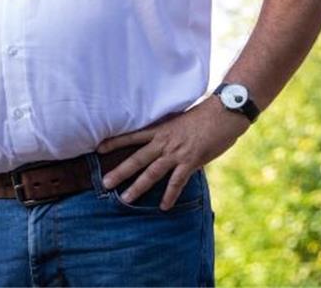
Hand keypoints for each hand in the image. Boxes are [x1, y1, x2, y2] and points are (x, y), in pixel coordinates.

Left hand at [96, 98, 249, 209]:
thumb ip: (170, 133)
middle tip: (104, 183)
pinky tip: (164, 207)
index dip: (114, 142)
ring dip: (138, 187)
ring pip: (152, 172)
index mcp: (160, 129)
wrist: (224, 112)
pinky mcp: (192, 161)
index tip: (97, 148)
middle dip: (119, 171)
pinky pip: (177, 182)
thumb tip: (164, 143)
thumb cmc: (204, 116)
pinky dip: (170, 195)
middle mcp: (164, 142)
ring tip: (125, 199)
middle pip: (136, 158)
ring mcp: (176, 152)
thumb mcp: (180, 121)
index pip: (131, 136)